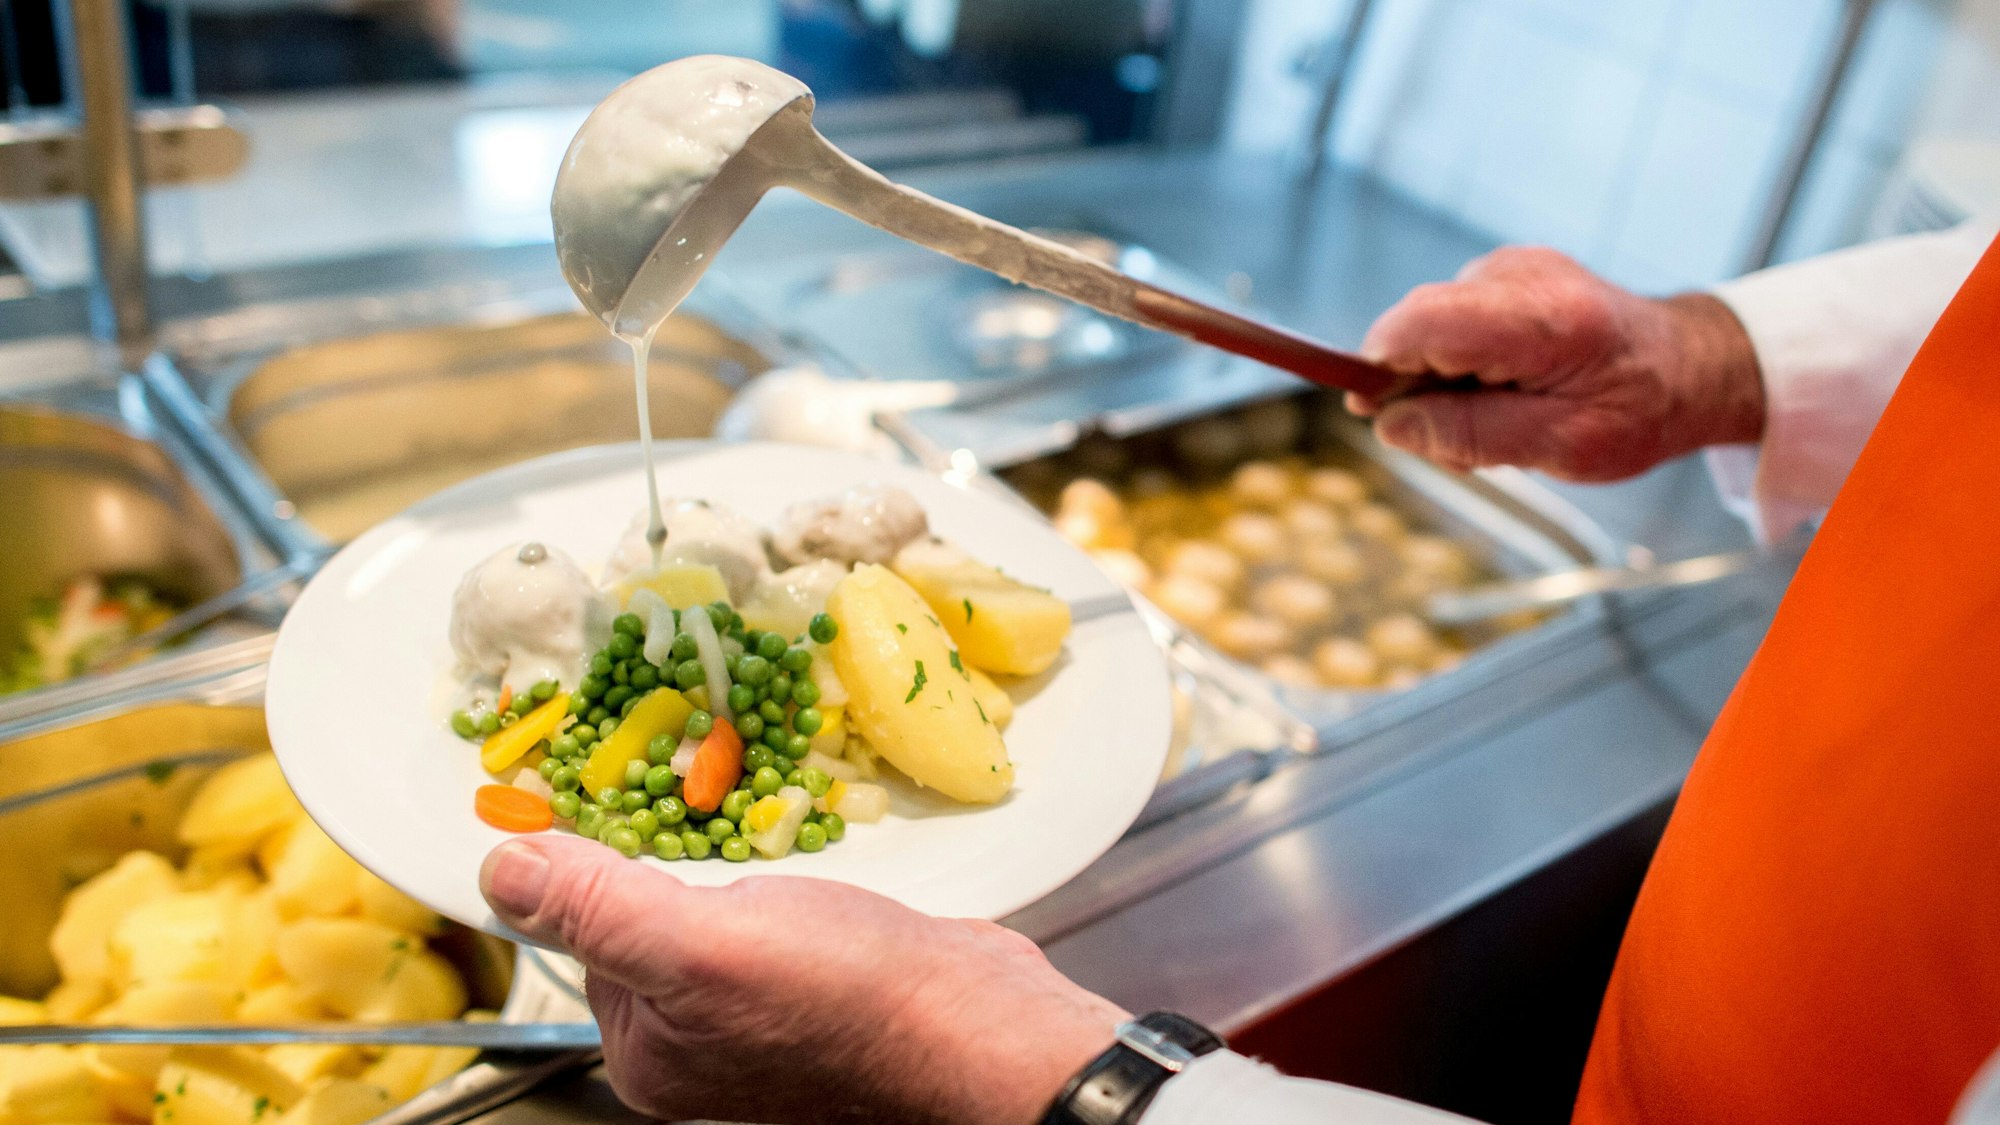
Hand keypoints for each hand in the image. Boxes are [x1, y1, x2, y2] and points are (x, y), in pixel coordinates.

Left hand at [481, 836, 1125, 1124]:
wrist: (982, 1023)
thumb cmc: (851, 998)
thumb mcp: (700, 945)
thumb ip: (596, 906)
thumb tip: (499, 868)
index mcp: (649, 1048)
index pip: (581, 931)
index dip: (591, 855)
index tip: (599, 780)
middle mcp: (699, 1039)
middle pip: (646, 912)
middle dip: (668, 845)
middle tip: (695, 780)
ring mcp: (763, 1009)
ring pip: (713, 902)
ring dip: (727, 849)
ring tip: (750, 808)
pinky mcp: (821, 977)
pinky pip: (772, 905)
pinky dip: (777, 867)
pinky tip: (802, 853)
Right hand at [1348, 247, 1764, 480]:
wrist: (1685, 366)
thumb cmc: (1636, 411)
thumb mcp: (1564, 448)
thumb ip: (1472, 435)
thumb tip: (1389, 425)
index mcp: (1546, 319)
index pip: (1423, 321)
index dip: (1381, 365)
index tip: (1373, 410)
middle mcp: (1524, 275)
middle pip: (1418, 323)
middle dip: (1416, 386)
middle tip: (1462, 441)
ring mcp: (1512, 266)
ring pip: (1428, 325)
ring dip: (1438, 380)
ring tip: (1495, 418)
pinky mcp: (1505, 271)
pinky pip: (1449, 319)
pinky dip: (1457, 362)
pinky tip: (1498, 389)